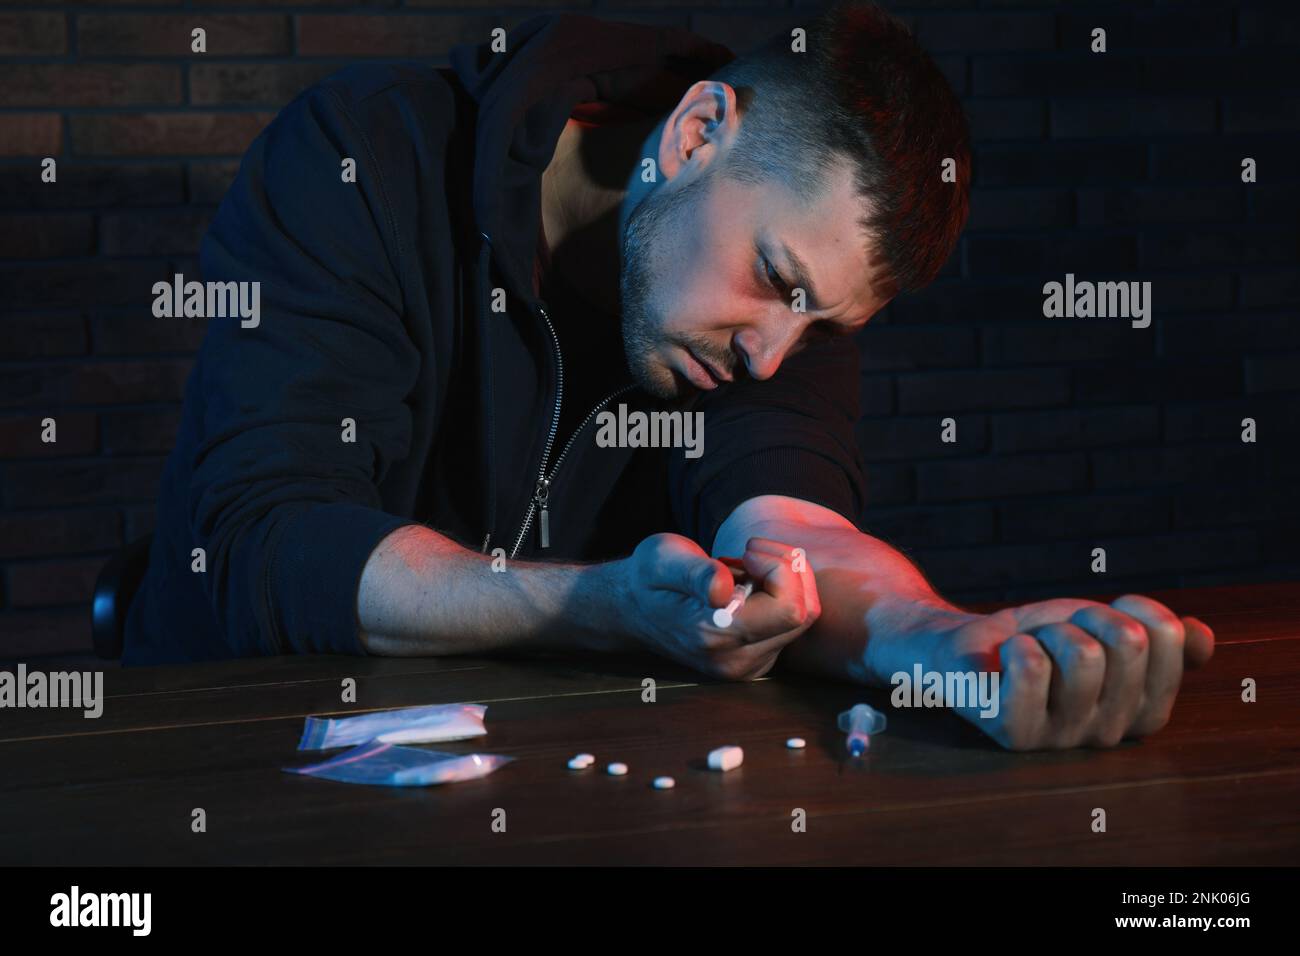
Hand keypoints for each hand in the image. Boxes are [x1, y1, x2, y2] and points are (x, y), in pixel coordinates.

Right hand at [614, 533, 820, 679]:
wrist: (632, 608)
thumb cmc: (649, 578)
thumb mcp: (663, 560)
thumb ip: (695, 573)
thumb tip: (723, 589)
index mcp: (715, 637)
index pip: (789, 609)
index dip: (779, 569)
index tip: (747, 551)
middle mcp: (736, 661)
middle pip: (804, 613)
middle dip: (787, 570)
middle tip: (749, 551)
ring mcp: (749, 665)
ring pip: (804, 617)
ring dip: (785, 581)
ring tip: (745, 568)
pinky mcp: (757, 659)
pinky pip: (793, 623)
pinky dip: (780, 594)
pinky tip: (748, 584)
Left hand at [917, 595, 1213, 749]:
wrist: (959, 646)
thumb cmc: (1036, 637)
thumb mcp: (1101, 626)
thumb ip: (1157, 637)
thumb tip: (1200, 637)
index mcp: (1142, 710)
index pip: (1173, 640)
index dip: (1139, 607)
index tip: (1105, 612)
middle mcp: (1107, 733)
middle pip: (1128, 642)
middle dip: (1087, 615)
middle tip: (1058, 631)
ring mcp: (1060, 738)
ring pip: (1082, 653)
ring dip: (1051, 629)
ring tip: (1031, 646)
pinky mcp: (1012, 731)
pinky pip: (1031, 668)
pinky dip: (1016, 644)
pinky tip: (1005, 659)